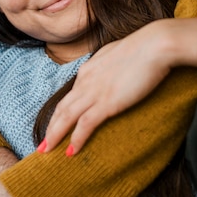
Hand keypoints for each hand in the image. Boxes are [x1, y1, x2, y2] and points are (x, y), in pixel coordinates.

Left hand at [41, 18, 196, 154]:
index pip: (69, 95)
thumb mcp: (117, 56)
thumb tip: (108, 72)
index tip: (56, 124)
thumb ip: (108, 66)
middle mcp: (86, 80)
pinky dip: (76, 139)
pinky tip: (71, 152)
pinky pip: (85, 124)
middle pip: (62, 107)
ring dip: (55, 135)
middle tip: (42, 145)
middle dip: (50, 127)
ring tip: (46, 151)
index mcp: (88, 69)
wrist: (154, 45)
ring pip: (67, 117)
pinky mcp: (107, 101)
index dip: (60, 112)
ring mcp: (95, 91)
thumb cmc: (143, 48)